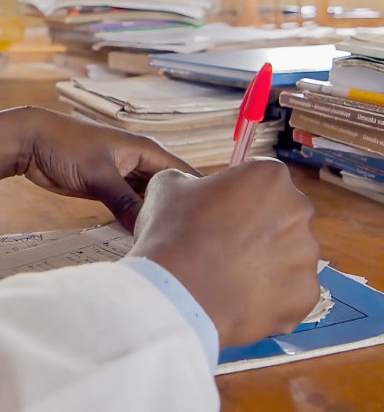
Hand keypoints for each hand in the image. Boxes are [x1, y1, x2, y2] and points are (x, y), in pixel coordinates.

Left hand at [0, 106, 198, 231]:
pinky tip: (141, 236)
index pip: (182, 172)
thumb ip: (125, 201)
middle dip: (176, 209)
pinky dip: (136, 218)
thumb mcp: (99, 175)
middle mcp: (142, 163)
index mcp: (147, 151)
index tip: (208, 220)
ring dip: (154, 216)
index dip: (196, 193)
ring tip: (168, 240)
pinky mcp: (111, 189)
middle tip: (188, 238)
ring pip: (150, 199)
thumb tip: (147, 228)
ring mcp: (126, 177)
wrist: (33, 143)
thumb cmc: (68, 147)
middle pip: (169, 189)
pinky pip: (131, 206)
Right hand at [128, 159, 319, 346]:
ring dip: (267, 262)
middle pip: (282, 216)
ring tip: (231, 277)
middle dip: (260, 228)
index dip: (238, 197)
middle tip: (226, 246)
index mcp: (270, 176)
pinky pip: (290, 291)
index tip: (220, 214)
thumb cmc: (173, 232)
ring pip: (289, 255)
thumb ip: (190, 179)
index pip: (261, 181)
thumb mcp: (168, 186)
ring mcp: (307, 255)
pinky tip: (241, 298)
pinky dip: (270, 296)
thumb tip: (194, 188)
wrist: (176, 295)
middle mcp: (299, 209)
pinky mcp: (306, 294)